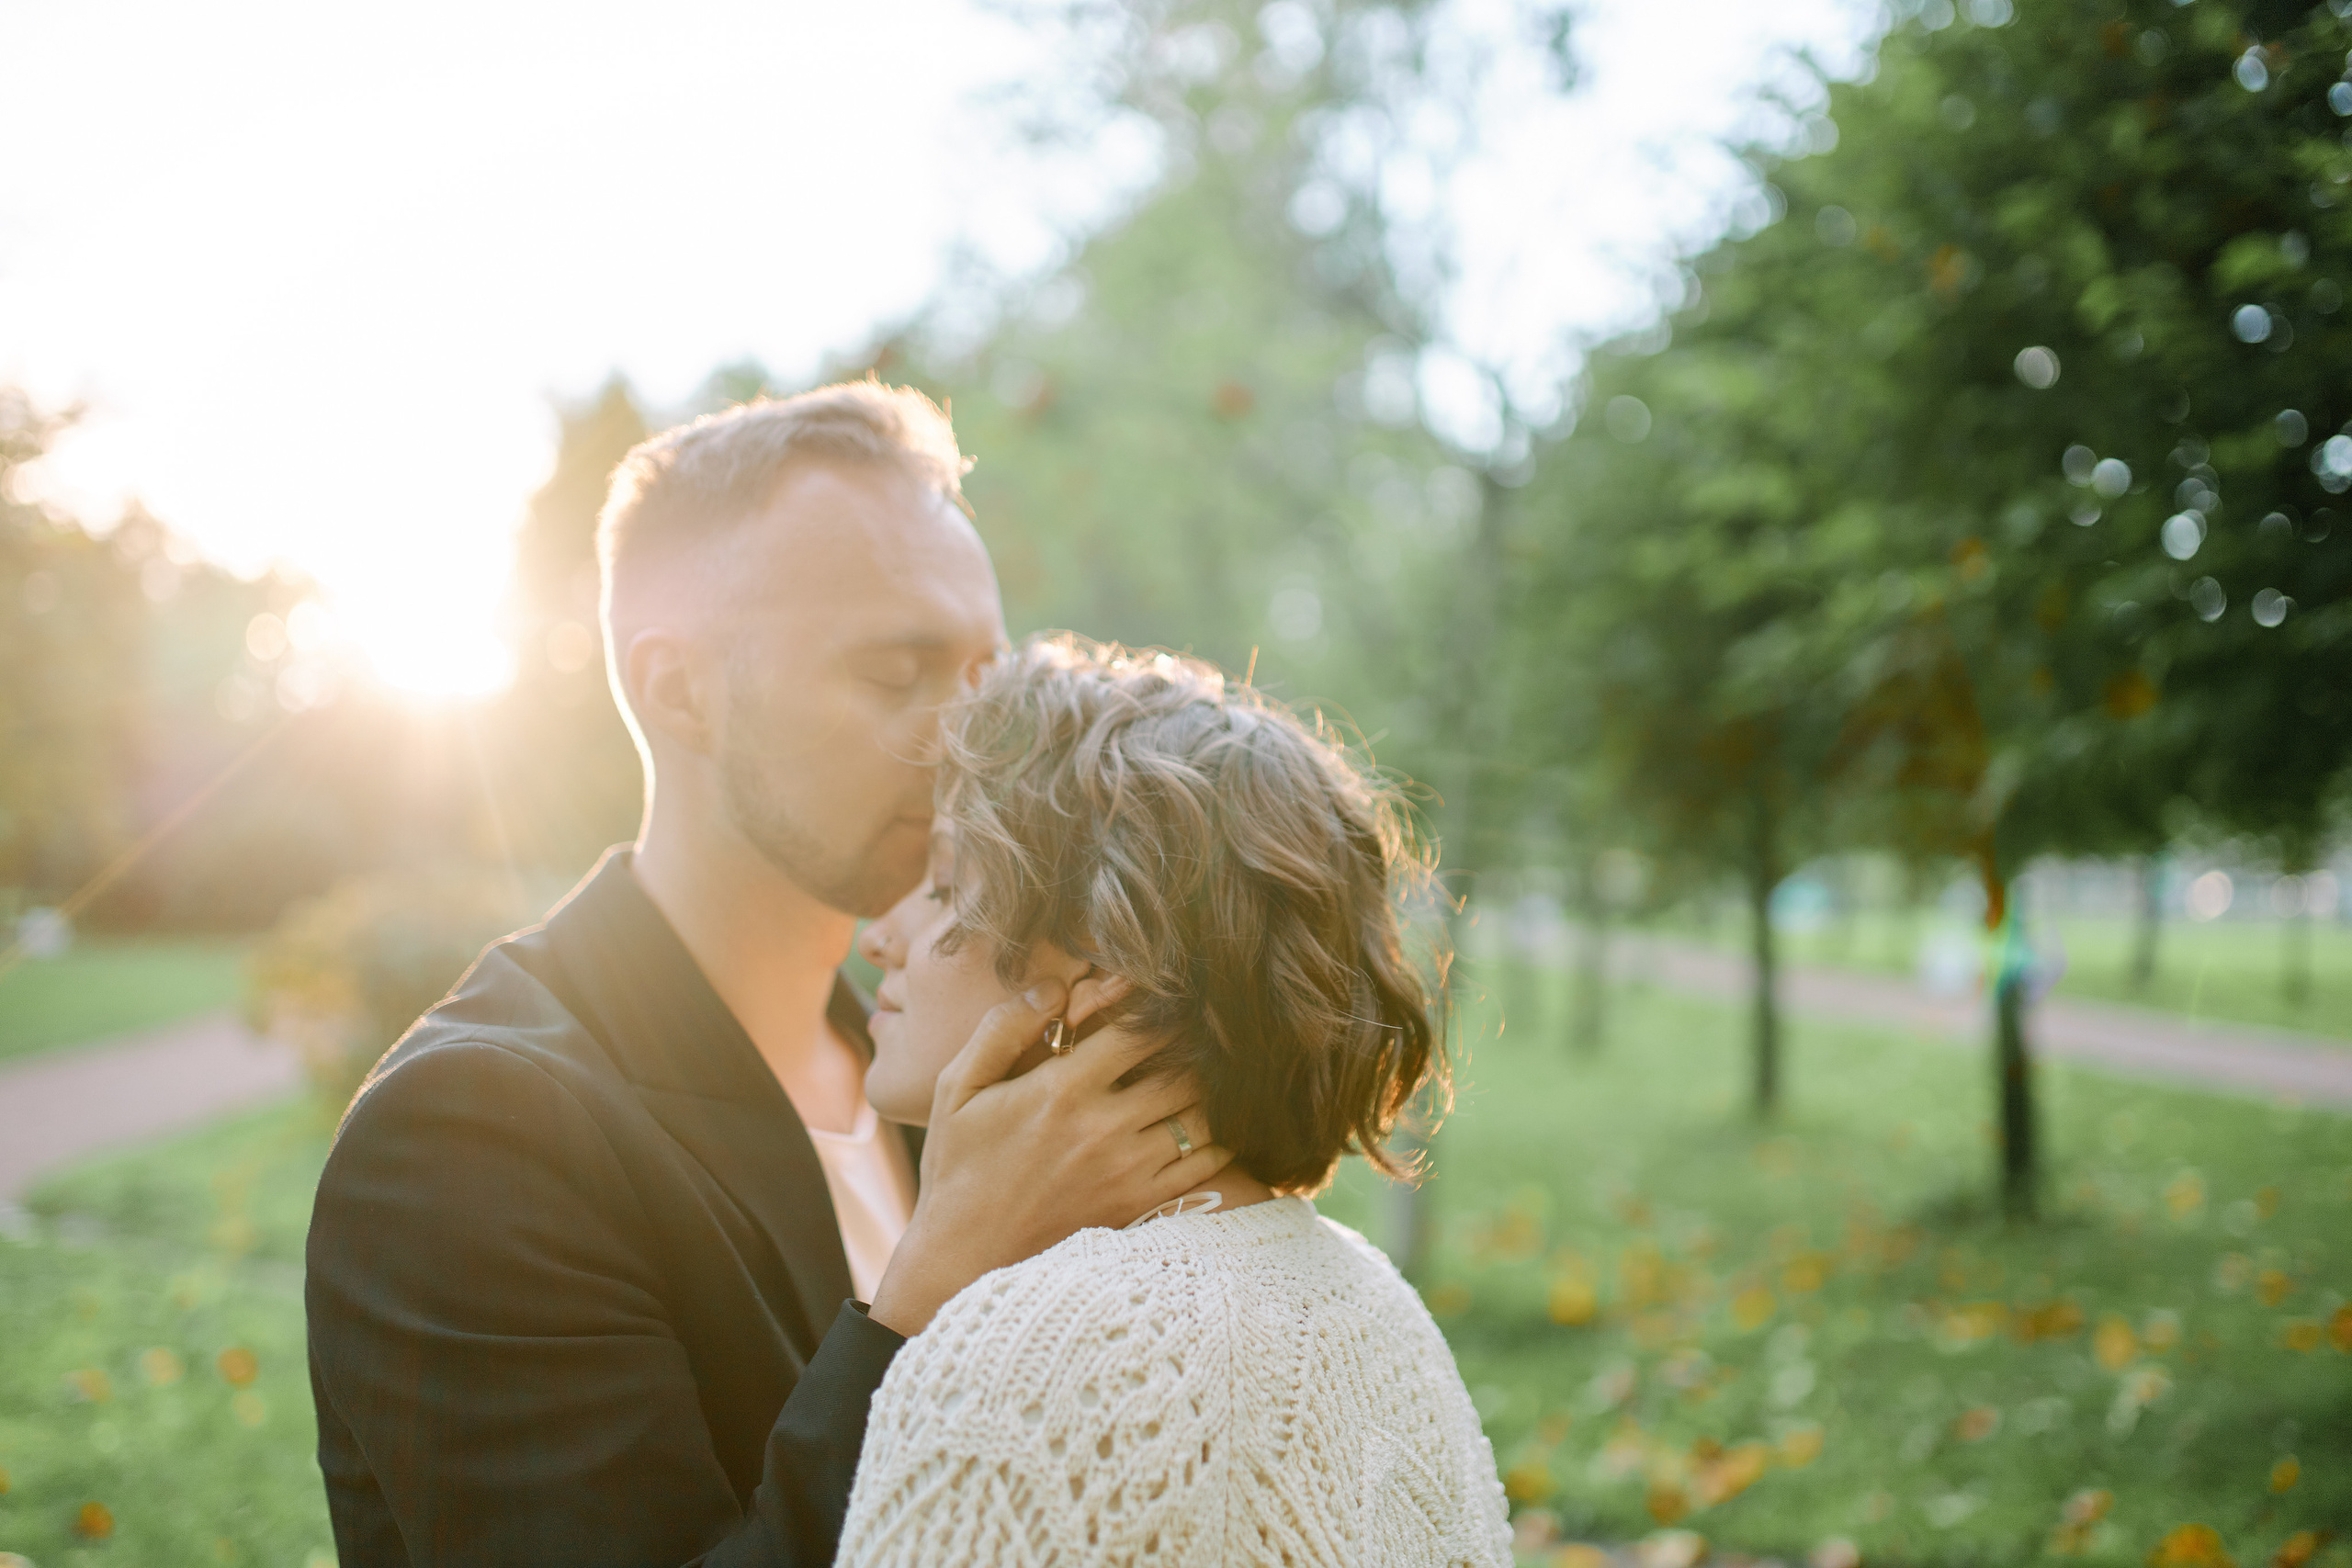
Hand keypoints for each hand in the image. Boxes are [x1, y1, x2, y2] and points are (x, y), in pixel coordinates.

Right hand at [867, 978, 1230, 1335]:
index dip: (1163, 1008)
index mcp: (1063, 1090)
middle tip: (1199, 1033)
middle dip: (1195, 1046)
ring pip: (1201, 1115)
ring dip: (1207, 1090)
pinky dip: (1218, 1139)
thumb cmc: (957, 1164)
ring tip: (1205, 1074)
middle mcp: (1104, 1128)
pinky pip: (1206, 1165)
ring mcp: (1127, 1170)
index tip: (1168, 999)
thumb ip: (1003, 1029)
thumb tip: (1053, 987)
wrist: (963, 1254)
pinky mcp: (1138, 1204)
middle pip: (1183, 1070)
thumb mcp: (957, 1088)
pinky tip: (1207, 1124)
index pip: (1141, 1031)